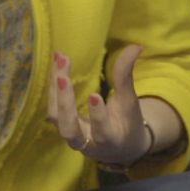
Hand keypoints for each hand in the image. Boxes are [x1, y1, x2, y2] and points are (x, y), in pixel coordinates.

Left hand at [47, 46, 165, 166]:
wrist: (118, 144)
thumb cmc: (127, 123)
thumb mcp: (130, 102)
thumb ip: (127, 76)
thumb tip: (136, 46)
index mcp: (109, 141)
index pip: (101, 132)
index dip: (98, 116)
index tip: (95, 95)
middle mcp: (86, 143)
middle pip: (68, 129)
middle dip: (65, 104)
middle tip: (63, 78)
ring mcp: (71, 136)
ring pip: (55, 117)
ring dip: (55, 90)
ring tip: (60, 61)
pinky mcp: (61, 125)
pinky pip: (52, 106)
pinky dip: (53, 86)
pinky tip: (57, 64)